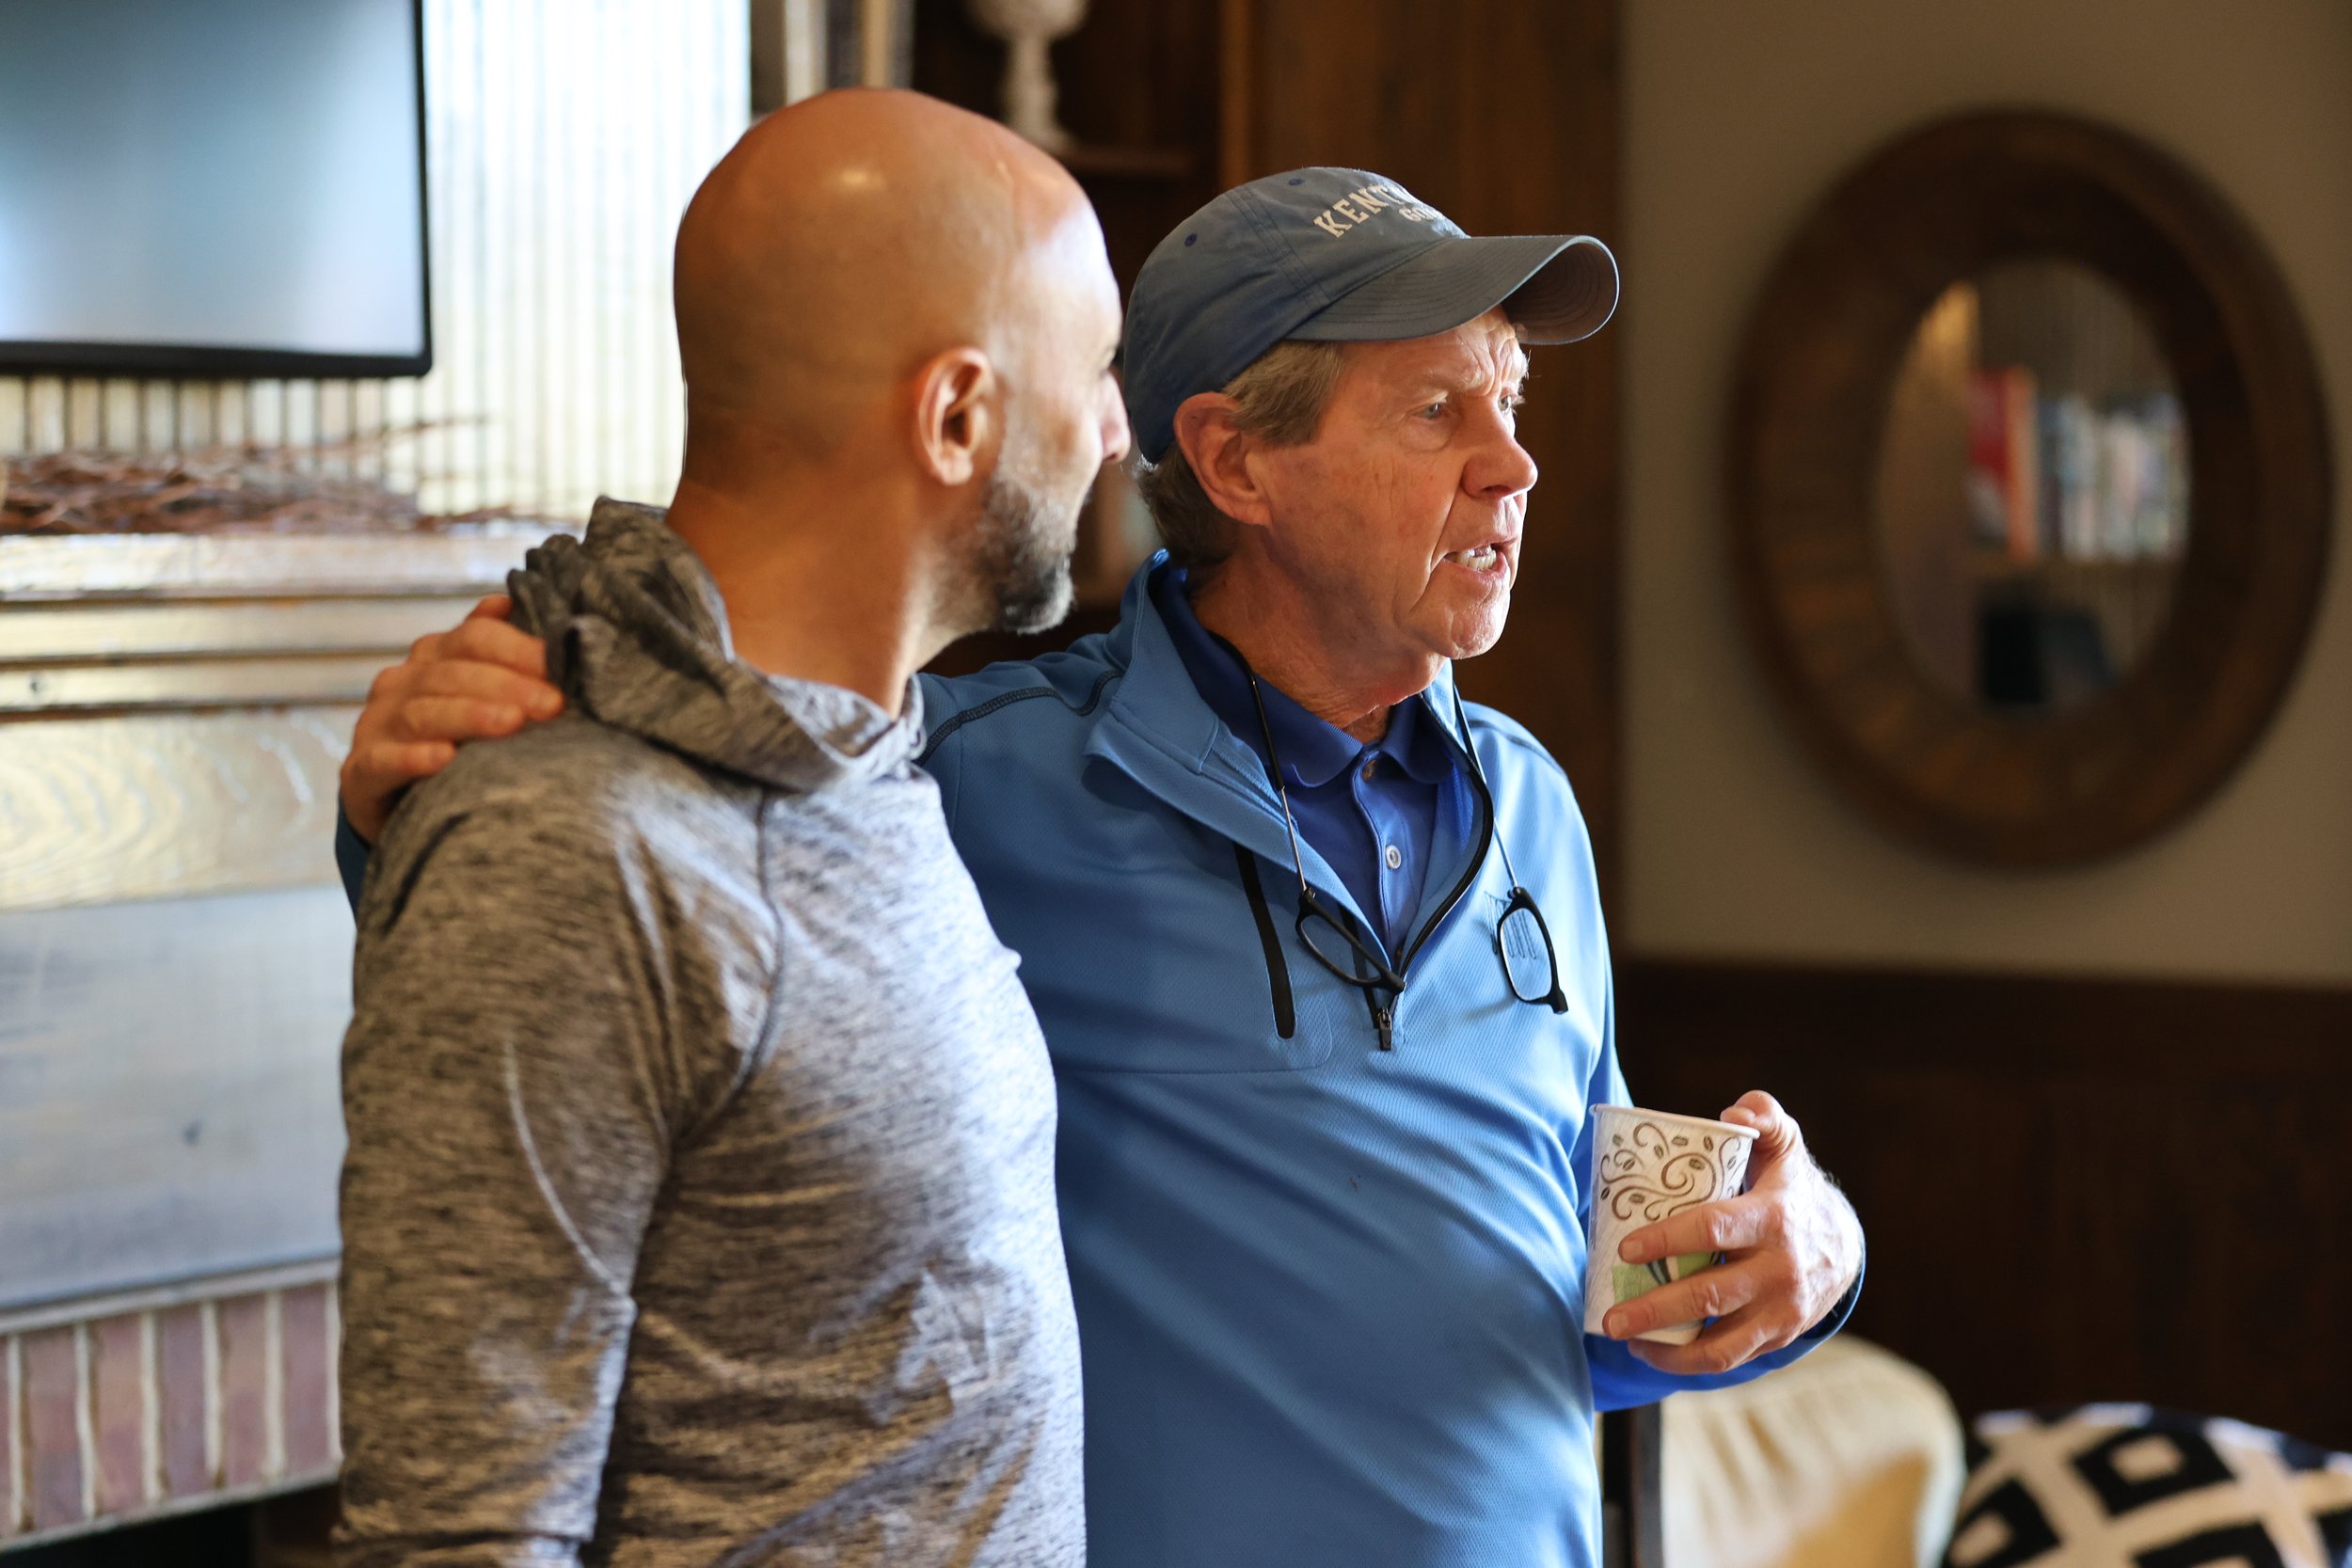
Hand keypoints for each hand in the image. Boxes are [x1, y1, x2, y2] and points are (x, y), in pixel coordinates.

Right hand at [339, 594, 561, 841]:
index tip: (562, 668)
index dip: (519, 648)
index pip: (476, 637)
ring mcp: (377, 726)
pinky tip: (443, 758)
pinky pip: (383, 760)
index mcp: (435, 657)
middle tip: (553, 704)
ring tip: (512, 723)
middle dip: (508, 685)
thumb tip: (510, 601)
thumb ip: (499, 655)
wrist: (399, 809)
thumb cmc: (458, 745)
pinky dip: (413, 758)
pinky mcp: (360, 772)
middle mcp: (402, 684)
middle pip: (453, 673)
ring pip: (422, 713)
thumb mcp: (481, 697)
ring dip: (469, 716)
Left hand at [1601, 1090, 1862, 1375]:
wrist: (1845, 1246)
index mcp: (1773, 1219)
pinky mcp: (1777, 1337)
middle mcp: (1780, 1271)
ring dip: (1668, 1348)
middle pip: (1710, 1295)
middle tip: (1610, 1317)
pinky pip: (1731, 1359)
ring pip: (1721, 1343)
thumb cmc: (1794, 1189)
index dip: (1668, 1240)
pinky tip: (1652, 1351)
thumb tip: (1734, 1110)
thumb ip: (1764, 1117)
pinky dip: (1689, 1362)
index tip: (1626, 1248)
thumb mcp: (1784, 1145)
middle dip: (1655, 1308)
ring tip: (1624, 1339)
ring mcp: (1781, 1311)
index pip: (1714, 1230)